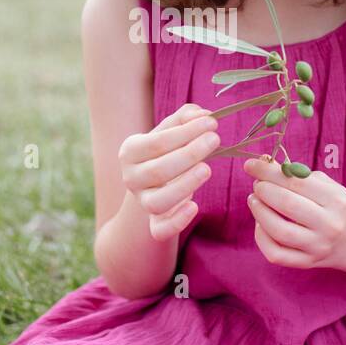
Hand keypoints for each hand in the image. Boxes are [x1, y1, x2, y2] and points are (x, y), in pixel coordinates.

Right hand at [119, 103, 220, 241]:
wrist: (152, 183)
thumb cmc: (165, 151)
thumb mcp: (170, 131)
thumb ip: (185, 118)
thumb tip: (202, 114)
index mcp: (130, 151)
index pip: (157, 142)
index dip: (186, 132)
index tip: (212, 123)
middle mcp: (131, 178)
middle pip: (158, 170)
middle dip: (190, 154)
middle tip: (215, 140)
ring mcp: (142, 202)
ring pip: (157, 202)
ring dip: (184, 186)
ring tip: (207, 169)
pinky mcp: (154, 224)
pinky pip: (160, 230)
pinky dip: (177, 221)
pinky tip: (195, 206)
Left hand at [242, 157, 345, 270]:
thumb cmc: (338, 208)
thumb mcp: (329, 187)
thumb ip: (299, 176)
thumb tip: (265, 165)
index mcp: (336, 200)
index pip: (296, 182)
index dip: (268, 172)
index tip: (250, 164)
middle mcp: (329, 224)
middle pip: (287, 204)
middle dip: (263, 189)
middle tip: (257, 183)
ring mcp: (318, 246)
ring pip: (279, 230)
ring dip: (259, 211)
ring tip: (254, 200)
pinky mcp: (308, 262)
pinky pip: (276, 253)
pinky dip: (261, 237)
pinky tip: (260, 224)